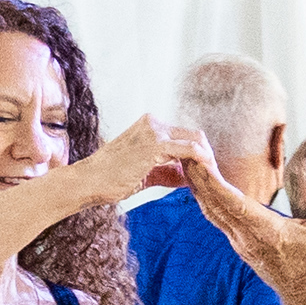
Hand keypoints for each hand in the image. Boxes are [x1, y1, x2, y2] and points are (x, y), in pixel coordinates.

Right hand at [74, 115, 217, 206]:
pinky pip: (189, 150)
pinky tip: (207, 174)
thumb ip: (168, 172)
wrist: (91, 181)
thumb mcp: (146, 174)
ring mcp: (155, 131)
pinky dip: (200, 161)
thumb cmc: (112, 179)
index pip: (182, 136)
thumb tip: (188, 177)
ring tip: (212, 178)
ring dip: (205, 159)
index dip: (197, 154)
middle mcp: (153, 123)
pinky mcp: (156, 144)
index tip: (205, 172)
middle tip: (213, 175)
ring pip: (194, 140)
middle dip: (205, 155)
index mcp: (149, 126)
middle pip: (192, 135)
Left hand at [186, 153, 305, 304]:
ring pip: (212, 212)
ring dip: (198, 187)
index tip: (201, 163)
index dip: (216, 184)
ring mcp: (239, 243)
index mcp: (267, 232)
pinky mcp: (237, 244)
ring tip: (187, 161)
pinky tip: (199, 184)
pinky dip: (206, 199)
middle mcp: (247, 238)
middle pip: (216, 205)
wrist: (304, 294)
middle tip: (186, 151)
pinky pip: (216, 219)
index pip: (235, 204)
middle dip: (200, 178)